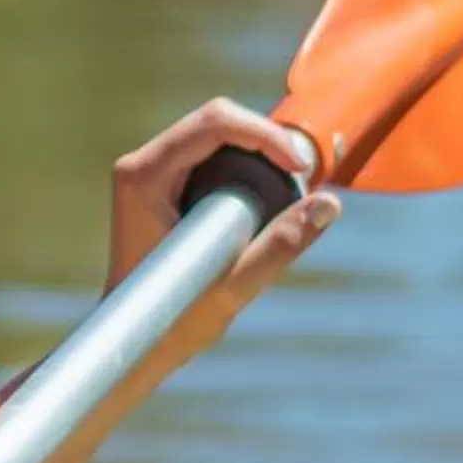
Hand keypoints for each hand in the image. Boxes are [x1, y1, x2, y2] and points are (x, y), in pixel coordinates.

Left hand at [106, 97, 339, 371]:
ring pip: (214, 134)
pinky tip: (267, 192)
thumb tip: (329, 203)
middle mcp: (141, 164)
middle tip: (303, 176)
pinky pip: (209, 155)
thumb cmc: (173, 322)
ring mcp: (148, 172)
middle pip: (215, 120)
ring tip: (291, 185)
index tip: (301, 167)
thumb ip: (281, 245)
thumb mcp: (234, 286)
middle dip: (266, 139)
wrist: (133, 342)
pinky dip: (244, 164)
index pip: (214, 123)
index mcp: (144, 177)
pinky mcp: (161, 184)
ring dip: (257, 150)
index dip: (265, 134)